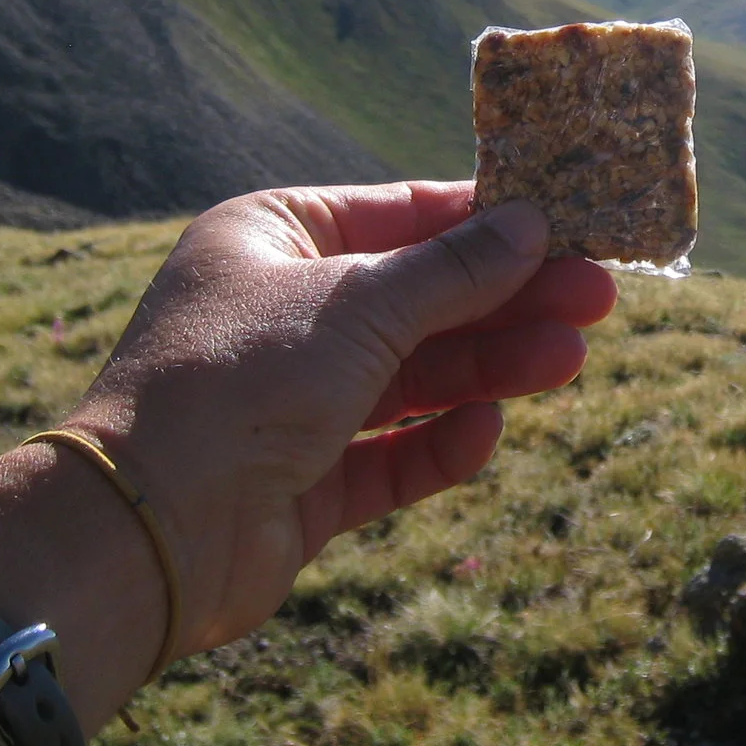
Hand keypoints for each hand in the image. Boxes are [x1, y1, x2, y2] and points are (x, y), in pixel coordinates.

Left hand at [0, 181, 615, 728]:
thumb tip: (531, 222)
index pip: (398, 215)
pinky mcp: (303, 483)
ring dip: (488, 367)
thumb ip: (453, 271)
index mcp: (272, 239)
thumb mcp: (360, 304)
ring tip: (567, 360)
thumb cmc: (240, 380)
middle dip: (505, 300)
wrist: (148, 529)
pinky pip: (388, 455)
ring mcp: (290, 402)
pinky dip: (437, 443)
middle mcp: (280, 314)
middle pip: (417, 299)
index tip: (568, 222)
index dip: (484, 220)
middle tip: (597, 298)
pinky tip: (485, 431)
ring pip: (411, 377)